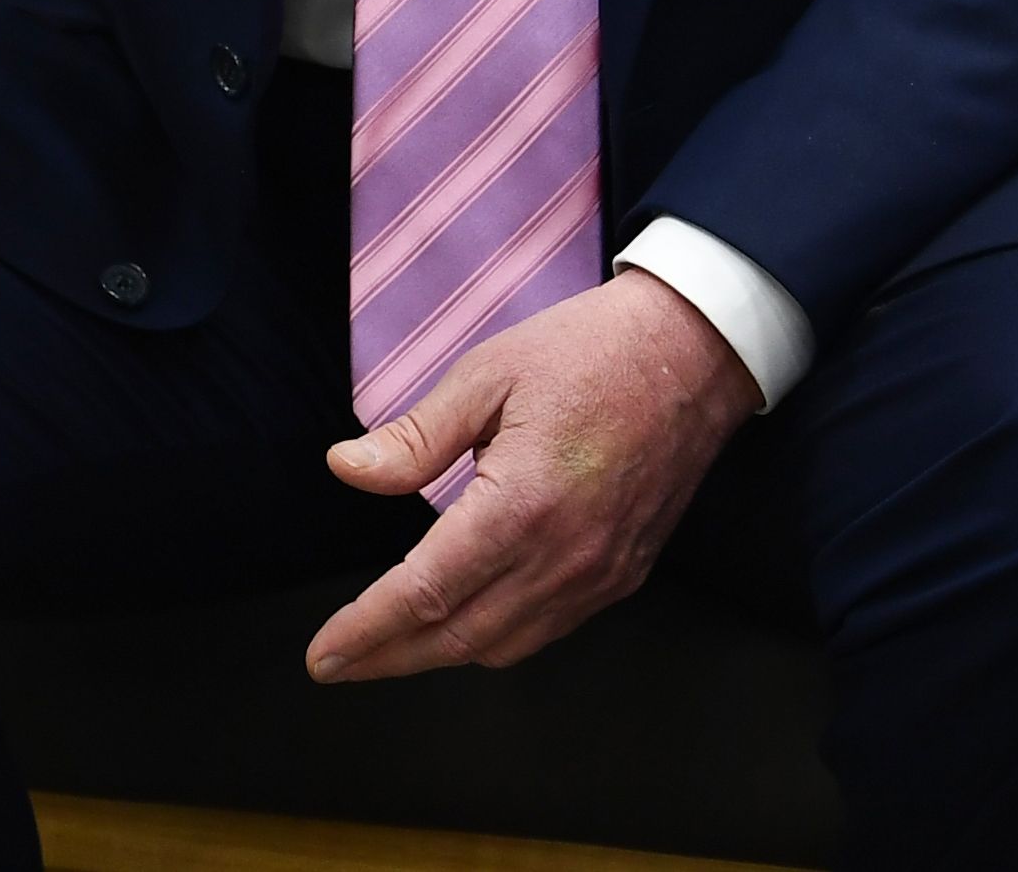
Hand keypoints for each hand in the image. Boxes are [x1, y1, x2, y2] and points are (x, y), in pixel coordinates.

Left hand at [304, 272, 757, 681]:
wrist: (694, 355)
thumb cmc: (586, 352)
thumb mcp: (485, 375)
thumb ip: (414, 437)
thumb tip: (345, 468)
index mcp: (523, 505)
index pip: (426, 592)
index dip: (368, 629)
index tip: (323, 654)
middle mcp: (566, 557)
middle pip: (461, 637)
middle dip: (390, 658)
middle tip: (335, 665)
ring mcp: (602, 574)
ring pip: (506, 645)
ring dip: (439, 656)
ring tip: (384, 649)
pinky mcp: (624, 575)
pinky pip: (548, 630)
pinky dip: (495, 639)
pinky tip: (460, 623)